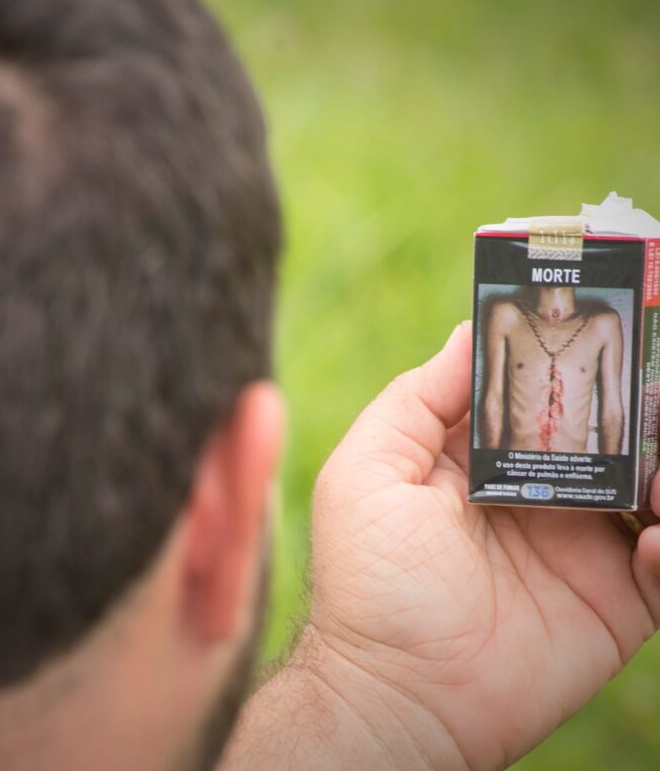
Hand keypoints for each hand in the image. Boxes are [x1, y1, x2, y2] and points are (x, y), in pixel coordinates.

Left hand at [306, 321, 659, 769]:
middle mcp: (536, 485)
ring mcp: (580, 540)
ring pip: (650, 484)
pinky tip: (653, 538)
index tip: (615, 307)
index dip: (573, 348)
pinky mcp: (616, 598)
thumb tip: (473, 326)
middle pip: (607, 426)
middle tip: (651, 388)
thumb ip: (422, 397)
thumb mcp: (369, 468)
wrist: (400, 693)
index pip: (539, 384)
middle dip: (638, 400)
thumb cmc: (369, 576)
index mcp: (480, 450)